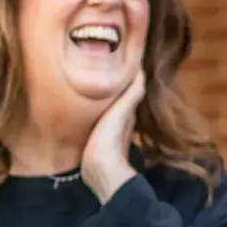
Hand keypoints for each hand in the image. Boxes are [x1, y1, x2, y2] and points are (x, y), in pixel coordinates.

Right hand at [81, 71, 145, 202]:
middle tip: (101, 65)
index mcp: (128, 111)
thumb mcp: (122, 112)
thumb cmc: (110, 138)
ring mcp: (109, 129)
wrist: (99, 170)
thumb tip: (141, 68)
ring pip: (107, 106)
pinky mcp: (95, 137)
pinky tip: (85, 104)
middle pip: (118, 97)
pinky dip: (94, 108)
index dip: (127, 74)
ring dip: (103, 96)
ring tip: (91, 79)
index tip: (118, 57)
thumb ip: (132, 93)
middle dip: (113, 83)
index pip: (130, 88)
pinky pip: (96, 117)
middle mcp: (121, 119)